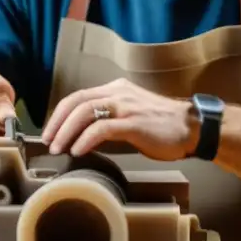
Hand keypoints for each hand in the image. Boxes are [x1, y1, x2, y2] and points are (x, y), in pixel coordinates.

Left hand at [41, 78, 197, 160]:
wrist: (193, 128)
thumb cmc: (163, 127)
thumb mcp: (131, 116)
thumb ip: (109, 120)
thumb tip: (84, 137)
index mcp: (115, 90)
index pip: (78, 96)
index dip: (59, 113)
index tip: (49, 131)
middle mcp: (118, 93)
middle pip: (76, 102)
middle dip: (57, 122)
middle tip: (47, 141)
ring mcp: (126, 107)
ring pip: (85, 112)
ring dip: (66, 131)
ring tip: (58, 148)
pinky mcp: (134, 123)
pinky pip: (102, 128)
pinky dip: (85, 140)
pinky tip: (78, 151)